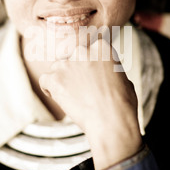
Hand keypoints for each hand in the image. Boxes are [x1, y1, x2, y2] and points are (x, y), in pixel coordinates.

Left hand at [39, 39, 142, 169]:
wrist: (112, 121)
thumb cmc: (122, 105)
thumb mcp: (124, 78)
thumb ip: (110, 70)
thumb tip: (106, 72)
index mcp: (102, 48)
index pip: (88, 51)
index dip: (89, 65)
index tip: (92, 78)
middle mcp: (83, 51)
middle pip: (72, 58)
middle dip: (75, 71)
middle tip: (82, 89)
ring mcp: (67, 64)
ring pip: (57, 67)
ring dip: (62, 79)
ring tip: (73, 97)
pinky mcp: (55, 78)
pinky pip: (45, 80)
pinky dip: (49, 89)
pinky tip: (60, 98)